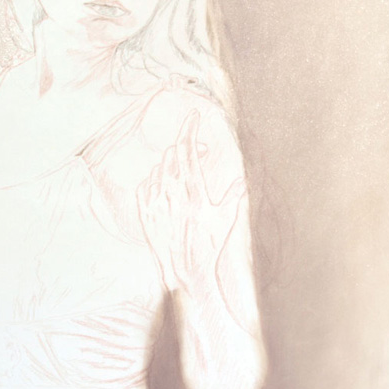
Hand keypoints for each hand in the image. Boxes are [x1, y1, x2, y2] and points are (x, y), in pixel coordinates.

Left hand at [137, 110, 247, 291]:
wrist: (185, 272)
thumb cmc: (210, 246)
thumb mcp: (226, 220)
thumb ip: (233, 197)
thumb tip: (242, 181)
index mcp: (194, 191)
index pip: (189, 150)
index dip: (191, 129)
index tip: (194, 115)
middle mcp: (172, 194)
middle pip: (173, 154)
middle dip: (185, 146)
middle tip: (195, 150)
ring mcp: (156, 203)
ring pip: (159, 168)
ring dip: (172, 163)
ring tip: (185, 174)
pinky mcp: (145, 213)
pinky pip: (147, 185)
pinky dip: (156, 180)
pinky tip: (167, 188)